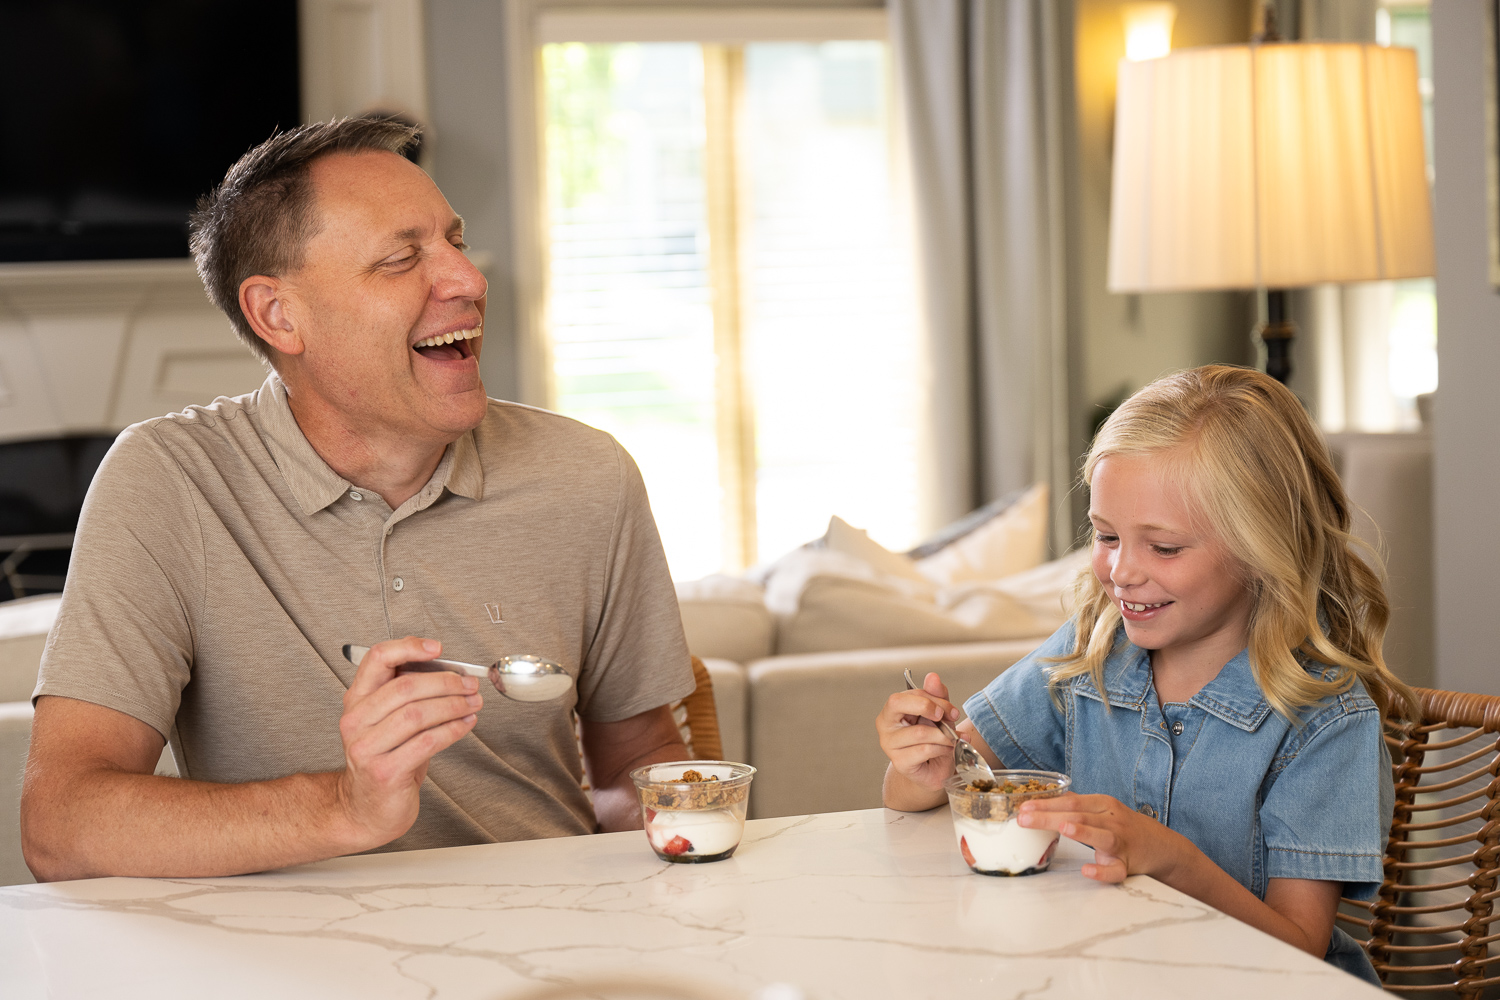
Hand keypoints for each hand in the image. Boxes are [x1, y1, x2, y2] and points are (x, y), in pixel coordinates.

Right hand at [335, 636, 481, 848]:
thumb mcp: (388, 722)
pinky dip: (453, 729)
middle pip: (405, 686)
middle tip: (469, 684)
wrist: (367, 810)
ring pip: (418, 714)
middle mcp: (356, 721)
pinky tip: (465, 724)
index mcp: (356, 700)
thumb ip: (407, 695)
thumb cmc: (384, 761)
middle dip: (446, 682)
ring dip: (453, 705)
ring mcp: (367, 748)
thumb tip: (447, 671)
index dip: (409, 647)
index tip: (437, 648)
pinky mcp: (384, 772)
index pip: (377, 659)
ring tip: (472, 703)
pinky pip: (427, 742)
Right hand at [875, 671, 962, 790]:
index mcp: (892, 710)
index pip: (905, 694)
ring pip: (919, 732)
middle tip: (946, 718)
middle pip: (898, 703)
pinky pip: (924, 750)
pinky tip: (947, 750)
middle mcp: (885, 725)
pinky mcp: (900, 763)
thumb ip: (936, 695)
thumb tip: (932, 677)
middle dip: (928, 707)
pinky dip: (942, 749)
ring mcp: (889, 745)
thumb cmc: (933, 738)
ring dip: (943, 735)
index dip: (931, 698)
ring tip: (952, 739)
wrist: (933, 769)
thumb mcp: (938, 713)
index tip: (950, 709)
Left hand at [1017, 792, 1188, 882]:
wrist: (1161, 846)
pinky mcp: (1127, 865)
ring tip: (1062, 828)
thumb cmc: (1125, 827)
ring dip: (1081, 832)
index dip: (1045, 803)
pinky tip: (1088, 870)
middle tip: (1023, 818)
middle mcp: (1111, 820)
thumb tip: (1046, 797)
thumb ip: (1077, 804)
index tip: (1022, 807)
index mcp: (1102, 805)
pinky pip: (1115, 870)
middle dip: (1049, 816)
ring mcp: (1121, 843)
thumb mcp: (1103, 809)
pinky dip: (1102, 871)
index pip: (1070, 802)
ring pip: (1100, 836)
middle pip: (1079, 816)